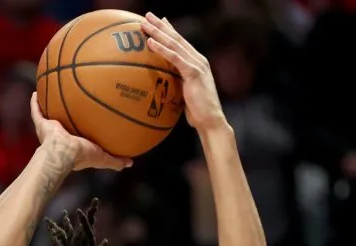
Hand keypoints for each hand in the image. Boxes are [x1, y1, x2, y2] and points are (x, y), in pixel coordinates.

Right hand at [29, 93, 129, 170]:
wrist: (63, 153)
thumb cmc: (82, 156)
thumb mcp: (103, 158)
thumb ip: (115, 160)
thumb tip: (130, 162)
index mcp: (74, 144)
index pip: (79, 134)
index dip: (82, 126)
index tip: (88, 117)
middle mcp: (62, 136)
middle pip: (64, 122)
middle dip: (67, 113)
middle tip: (72, 101)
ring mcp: (50, 130)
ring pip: (49, 115)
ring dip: (50, 106)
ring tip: (53, 91)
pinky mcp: (41, 125)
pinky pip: (36, 111)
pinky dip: (35, 102)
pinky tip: (36, 91)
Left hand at [141, 13, 225, 131]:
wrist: (210, 120)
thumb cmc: (197, 112)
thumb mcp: (185, 94)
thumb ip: (177, 84)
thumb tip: (164, 86)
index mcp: (197, 63)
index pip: (181, 43)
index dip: (170, 30)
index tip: (159, 21)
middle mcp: (198, 60)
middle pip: (177, 38)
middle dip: (161, 25)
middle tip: (147, 15)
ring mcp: (197, 65)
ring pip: (174, 44)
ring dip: (158, 32)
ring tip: (144, 23)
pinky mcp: (193, 72)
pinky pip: (174, 57)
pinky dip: (162, 49)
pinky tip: (150, 42)